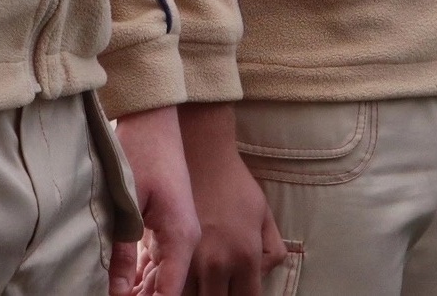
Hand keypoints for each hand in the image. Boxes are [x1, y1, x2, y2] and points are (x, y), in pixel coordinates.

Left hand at [116, 105, 200, 295]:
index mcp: (181, 236)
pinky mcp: (169, 225)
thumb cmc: (142, 152)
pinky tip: (124, 285)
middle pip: (167, 289)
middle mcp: (186, 239)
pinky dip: (141, 276)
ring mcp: (179, 233)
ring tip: (115, 292)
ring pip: (162, 278)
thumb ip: (122, 251)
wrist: (155, 118)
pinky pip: (158, 262)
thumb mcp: (127, 203)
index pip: (169, 293)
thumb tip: (116, 293)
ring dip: (141, 290)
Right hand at [180, 103, 288, 295]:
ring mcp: (189, 260)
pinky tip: (177, 280)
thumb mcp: (264, 215)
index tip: (238, 291)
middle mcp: (216, 265)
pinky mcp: (166, 250)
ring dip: (196, 292)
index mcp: (245, 257)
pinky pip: (169, 283)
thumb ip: (271, 252)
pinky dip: (174, 285)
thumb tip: (258, 274)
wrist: (202, 154)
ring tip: (200, 282)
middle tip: (219, 286)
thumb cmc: (235, 184)